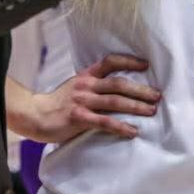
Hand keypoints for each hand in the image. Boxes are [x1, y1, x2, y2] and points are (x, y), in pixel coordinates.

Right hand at [29, 54, 158, 142]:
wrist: (35, 115)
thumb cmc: (57, 103)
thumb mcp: (75, 87)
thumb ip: (93, 86)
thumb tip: (117, 90)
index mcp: (85, 76)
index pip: (109, 62)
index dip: (128, 61)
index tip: (146, 65)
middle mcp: (85, 85)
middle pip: (118, 83)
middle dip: (140, 90)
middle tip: (157, 95)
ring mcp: (82, 101)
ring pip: (114, 101)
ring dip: (135, 106)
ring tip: (151, 111)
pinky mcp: (79, 118)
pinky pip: (104, 122)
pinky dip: (120, 127)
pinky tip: (132, 131)